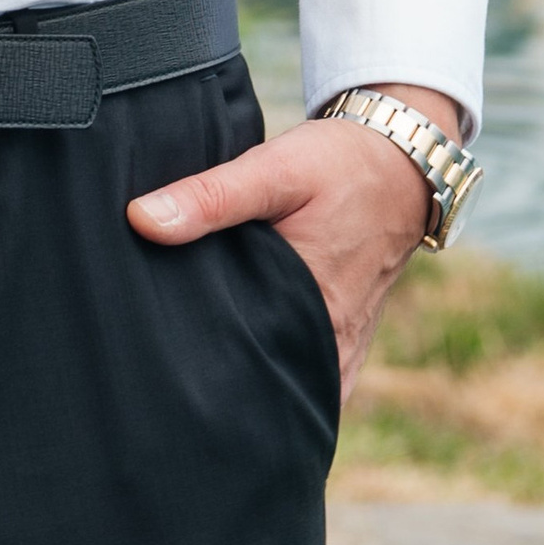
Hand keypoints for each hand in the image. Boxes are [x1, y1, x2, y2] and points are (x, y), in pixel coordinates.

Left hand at [124, 82, 457, 398]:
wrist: (402, 160)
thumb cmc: (339, 166)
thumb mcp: (273, 170)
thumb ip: (209, 197)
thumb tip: (141, 220)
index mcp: (313, 314)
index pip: (245, 368)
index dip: (200, 374)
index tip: (155, 371)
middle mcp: (331, 344)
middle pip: (264, 382)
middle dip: (221, 384)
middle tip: (163, 377)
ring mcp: (342, 346)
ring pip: (286, 379)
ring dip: (250, 377)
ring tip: (192, 375)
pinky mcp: (344, 335)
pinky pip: (306, 368)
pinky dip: (276, 365)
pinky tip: (238, 353)